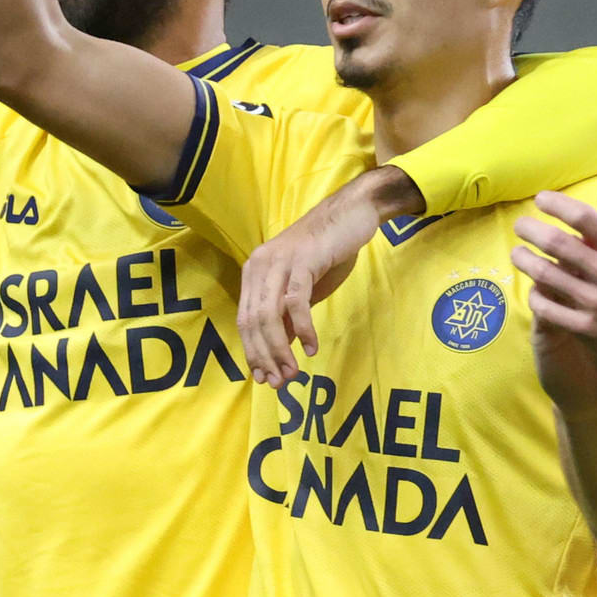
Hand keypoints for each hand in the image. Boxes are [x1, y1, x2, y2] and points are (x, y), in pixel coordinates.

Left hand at [240, 166, 408, 381]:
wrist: (351, 214)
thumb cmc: (327, 250)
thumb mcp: (304, 287)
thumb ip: (288, 314)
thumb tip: (282, 347)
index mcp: (255, 272)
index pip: (245, 320)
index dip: (253, 352)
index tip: (264, 378)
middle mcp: (260, 266)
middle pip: (253, 322)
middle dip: (265, 357)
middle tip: (279, 383)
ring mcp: (280, 262)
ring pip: (269, 315)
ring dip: (280, 349)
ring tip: (292, 372)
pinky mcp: (303, 260)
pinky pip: (296, 302)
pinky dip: (303, 328)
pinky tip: (310, 347)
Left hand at [512, 186, 596, 398]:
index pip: (583, 218)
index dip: (556, 204)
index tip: (541, 199)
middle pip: (557, 243)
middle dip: (531, 229)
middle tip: (521, 225)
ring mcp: (595, 304)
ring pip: (546, 275)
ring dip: (525, 260)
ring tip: (517, 253)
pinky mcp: (586, 329)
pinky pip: (548, 309)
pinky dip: (535, 295)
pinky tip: (533, 287)